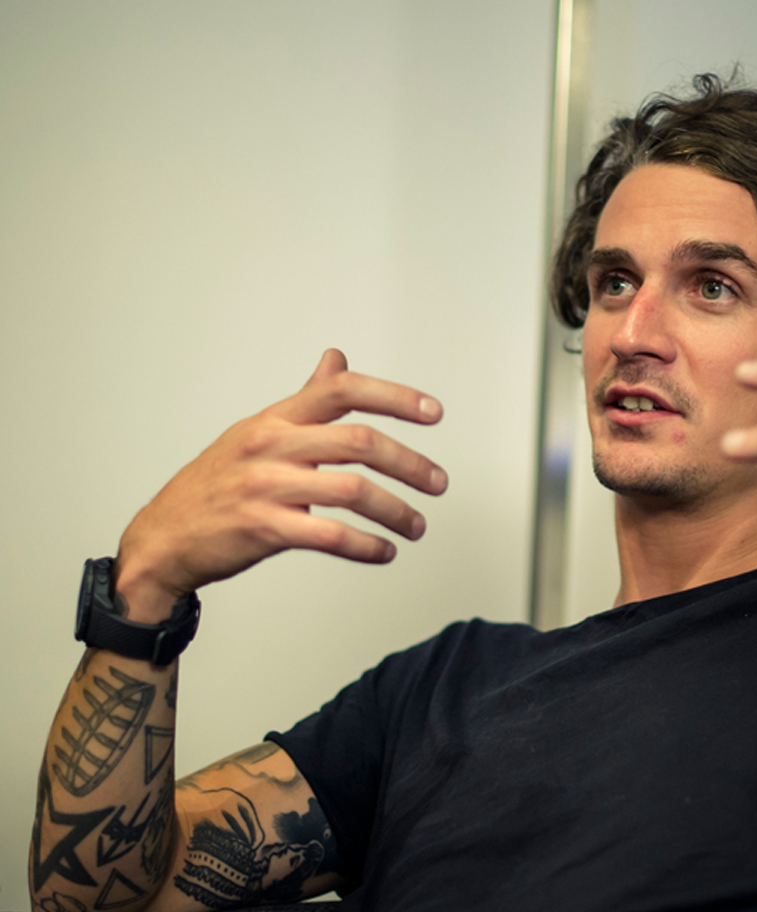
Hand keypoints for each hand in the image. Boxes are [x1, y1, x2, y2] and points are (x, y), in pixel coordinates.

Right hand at [115, 349, 447, 618]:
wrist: (163, 538)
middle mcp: (272, 446)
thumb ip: (306, 398)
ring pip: (353, 491)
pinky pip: (331, 536)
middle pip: (360, 442)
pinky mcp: (263, 529)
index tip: (433, 412)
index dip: (394, 397)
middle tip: (438, 483)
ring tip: (416, 525)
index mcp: (276, 417)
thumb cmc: (217, 482)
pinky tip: (384, 552)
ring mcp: (266, 487)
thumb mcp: (259, 430)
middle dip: (410, 463)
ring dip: (397, 511)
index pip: (342, 390)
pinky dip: (367, 546)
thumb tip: (337, 360)